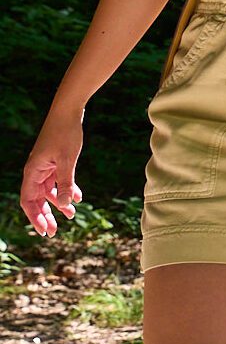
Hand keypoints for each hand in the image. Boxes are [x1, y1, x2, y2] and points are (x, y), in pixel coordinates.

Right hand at [19, 112, 84, 237]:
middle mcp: (35, 171)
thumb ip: (65, 183)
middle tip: (55, 232)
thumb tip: (63, 205)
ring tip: (72, 215)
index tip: (45, 231)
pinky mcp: (55, 161)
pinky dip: (67, 189)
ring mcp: (45, 166)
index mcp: (32, 173)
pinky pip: (58, 181)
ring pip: (49, 191)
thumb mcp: (67, 160)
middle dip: (46, 216)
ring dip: (59, 204)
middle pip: (37, 200)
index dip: (35, 218)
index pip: (28, 202)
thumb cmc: (65, 134)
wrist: (68, 111)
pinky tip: (78, 198)